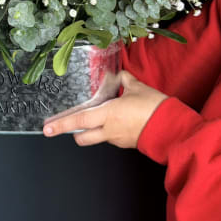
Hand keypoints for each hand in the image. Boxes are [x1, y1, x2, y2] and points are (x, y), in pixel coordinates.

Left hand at [43, 71, 167, 147]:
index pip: (79, 120)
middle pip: (82, 137)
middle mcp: (109, 129)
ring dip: (95, 129)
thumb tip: (119, 75)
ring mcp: (117, 139)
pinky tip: (120, 119)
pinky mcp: (126, 144)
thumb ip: (124, 81)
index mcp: (108, 114)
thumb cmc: (154, 107)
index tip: (48, 129)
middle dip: (75, 132)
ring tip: (103, 115)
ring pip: (97, 138)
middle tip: (72, 123)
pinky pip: (111, 137)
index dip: (61, 125)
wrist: (172, 128)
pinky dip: (110, 130)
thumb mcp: (137, 88)